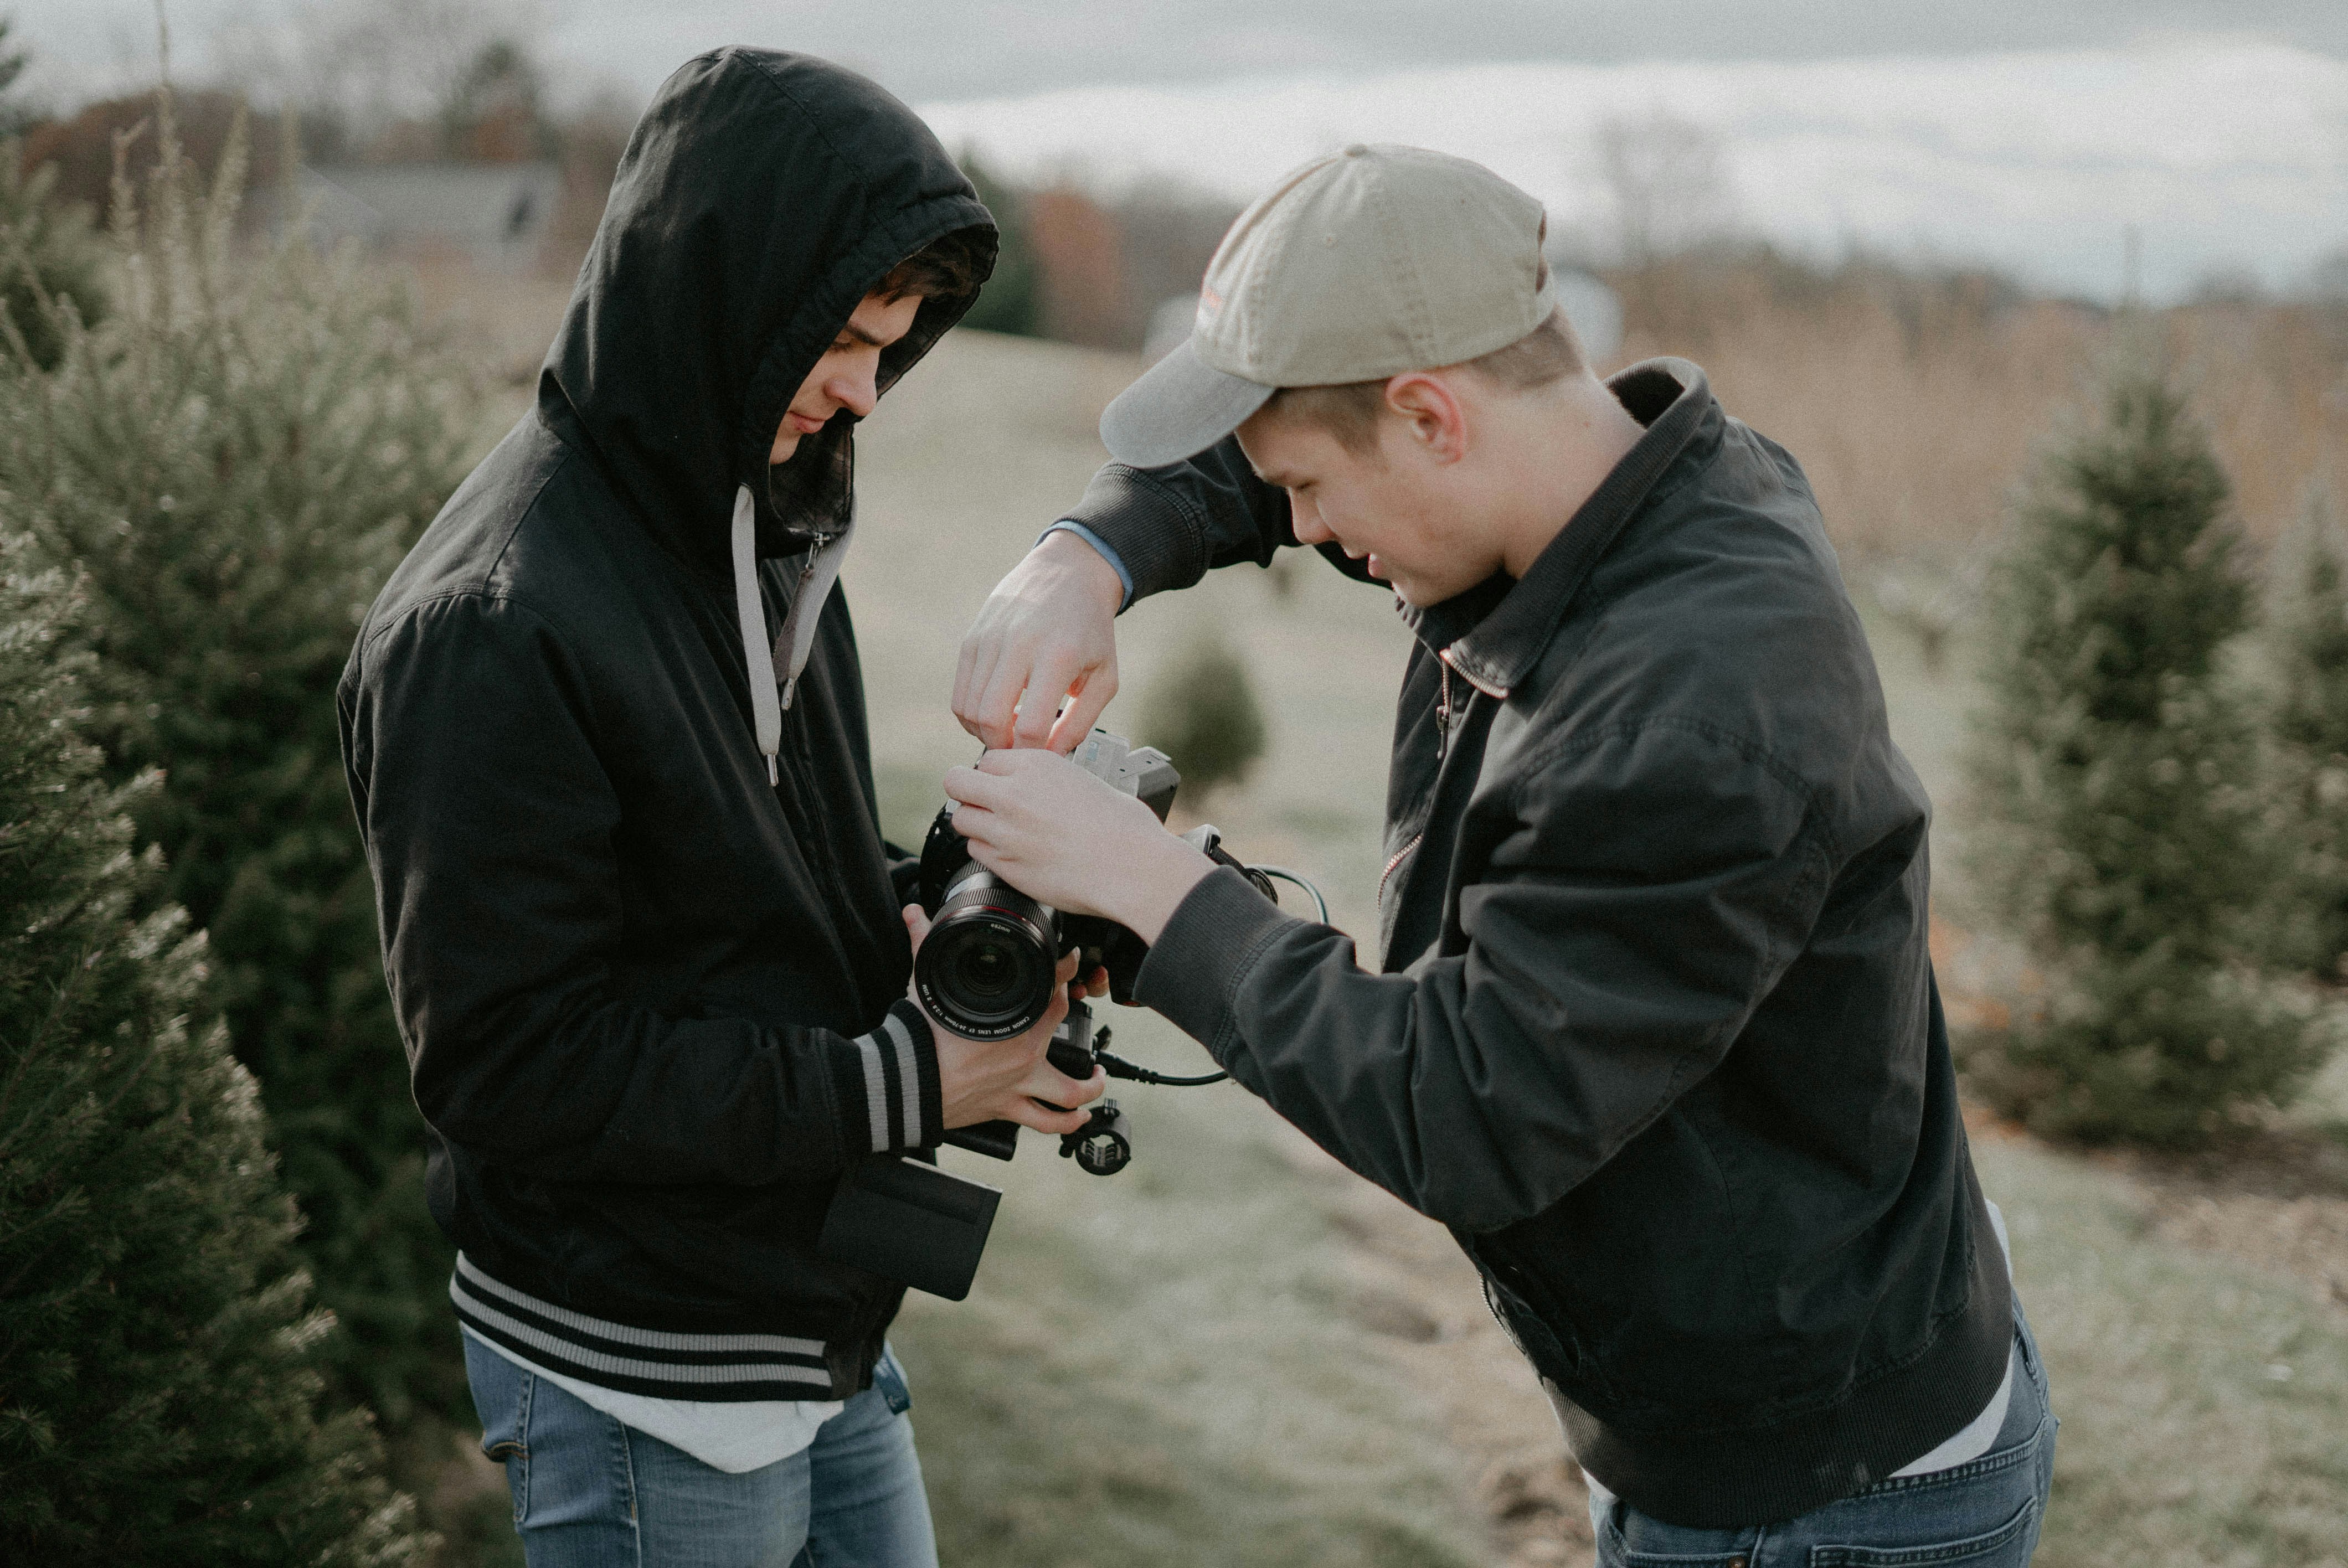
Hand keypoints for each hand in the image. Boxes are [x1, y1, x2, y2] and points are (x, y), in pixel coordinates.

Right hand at [904, 905, 1105, 1132]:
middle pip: (1065, 1025)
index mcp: (1011, 1022)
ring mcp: (1018, 1085)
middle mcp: (1023, 1055)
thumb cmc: (915, 1039)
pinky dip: (1067, 1122)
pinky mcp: (1007, 1109)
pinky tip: (1079, 1116)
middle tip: (1073, 1001)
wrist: (903, 1085)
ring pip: (1070, 1091)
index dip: (1065, 972)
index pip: (1052, 988)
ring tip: (1098, 1076)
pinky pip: (1046, 1122)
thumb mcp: (923, 985)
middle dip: (1073, 1009)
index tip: (1069, 962)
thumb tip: (914, 914)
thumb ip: (921, 944)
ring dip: (1091, 1086)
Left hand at [943, 749, 1214, 943]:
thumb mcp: (1086, 782)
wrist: (1134, 868)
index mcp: (1037, 766)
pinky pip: (976, 852)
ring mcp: (1005, 831)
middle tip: (982, 802)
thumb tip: (1039, 788)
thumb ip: (1050, 781)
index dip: (994, 773)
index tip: (1003, 784)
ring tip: (1001, 831)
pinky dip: (988, 852)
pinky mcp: (1006, 865)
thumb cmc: (1125, 828)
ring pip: (961, 819)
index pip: (987, 759)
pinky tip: (1013, 853)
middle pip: (956, 782)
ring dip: (976, 823)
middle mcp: (1014, 794)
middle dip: (967, 791)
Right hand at [953, 530, 1123, 751]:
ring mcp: (990, 640)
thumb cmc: (1091, 631)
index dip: (1032, 753)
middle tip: (1018, 750)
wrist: (1067, 573)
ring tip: (1007, 733)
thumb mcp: (1105, 677)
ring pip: (968, 709)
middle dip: (1002, 748)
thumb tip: (1050, 756)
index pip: (1031, 725)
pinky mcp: (972, 638)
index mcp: (1058, 656)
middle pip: (990, 720)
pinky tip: (993, 714)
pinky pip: (960, 692)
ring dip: (983, 733)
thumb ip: (1081, 722)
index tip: (1040, 757)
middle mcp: (1018, 645)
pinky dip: (971, 715)